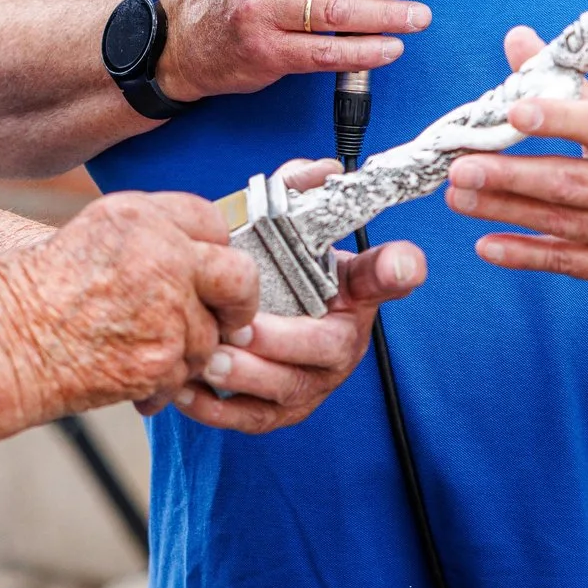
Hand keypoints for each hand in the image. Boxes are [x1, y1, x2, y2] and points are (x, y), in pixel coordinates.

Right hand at [0, 190, 261, 419]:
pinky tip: (126, 377)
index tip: (210, 272)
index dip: (213, 250)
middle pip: (238, 276)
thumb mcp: (87, 238)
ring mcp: (166, 308)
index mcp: (137, 216)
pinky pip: (183, 376)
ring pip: (209, 337)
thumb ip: (145, 240)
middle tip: (227, 320)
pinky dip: (160, 386)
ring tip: (135, 352)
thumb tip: (196, 264)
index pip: (209, 220)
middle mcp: (159, 254)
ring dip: (183, 352)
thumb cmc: (27, 295)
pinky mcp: (162, 358)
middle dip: (237, 304)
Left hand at [156, 158, 426, 430]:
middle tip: (239, 327)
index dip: (394, 270)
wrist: (248, 313)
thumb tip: (321, 169)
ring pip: (285, 391)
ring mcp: (311, 383)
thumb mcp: (287, 230)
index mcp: (352, 295)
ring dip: (245, 377)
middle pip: (323, 351)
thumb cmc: (274, 272)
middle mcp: (340, 343)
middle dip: (279, 343)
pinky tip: (187, 390)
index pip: (383, 277)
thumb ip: (300, 195)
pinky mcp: (277, 411)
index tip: (400, 263)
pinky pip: (250, 418)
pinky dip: (218, 409)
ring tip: (208, 359)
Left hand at [444, 27, 587, 296]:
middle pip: (571, 182)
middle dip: (511, 175)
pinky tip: (487, 244)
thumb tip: (517, 39)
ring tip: (457, 197)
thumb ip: (567, 85)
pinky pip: (568, 262)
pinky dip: (525, 255)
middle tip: (460, 166)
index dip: (561, 119)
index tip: (515, 111)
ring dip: (505, 210)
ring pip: (562, 223)